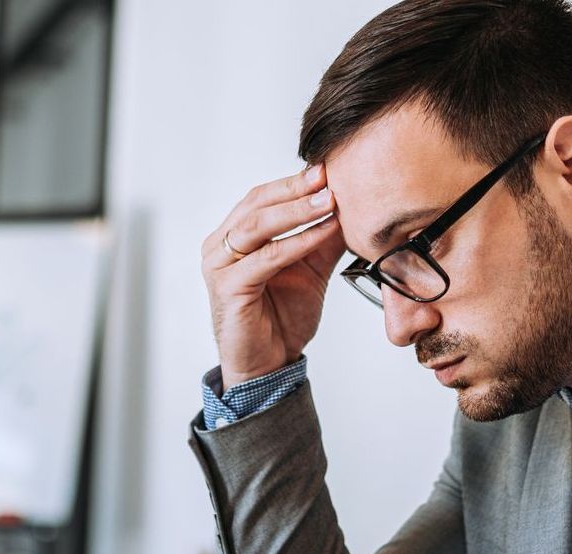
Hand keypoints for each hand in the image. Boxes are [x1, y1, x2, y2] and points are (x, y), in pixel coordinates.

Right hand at [200, 165, 348, 386]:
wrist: (268, 366)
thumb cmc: (281, 319)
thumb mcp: (310, 271)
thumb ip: (323, 240)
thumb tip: (352, 207)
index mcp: (234, 237)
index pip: (262, 197)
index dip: (294, 182)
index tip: (329, 169)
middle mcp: (219, 246)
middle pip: (257, 203)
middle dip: (295, 188)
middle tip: (328, 176)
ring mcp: (219, 266)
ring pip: (258, 225)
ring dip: (297, 211)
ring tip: (330, 200)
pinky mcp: (228, 288)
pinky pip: (266, 258)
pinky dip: (297, 242)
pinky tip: (322, 233)